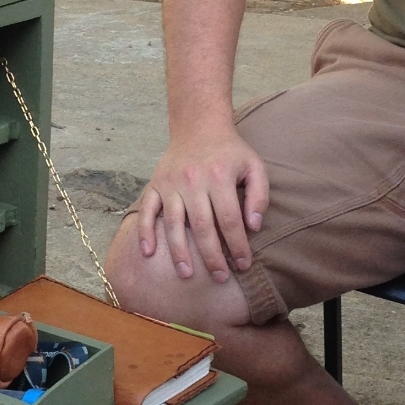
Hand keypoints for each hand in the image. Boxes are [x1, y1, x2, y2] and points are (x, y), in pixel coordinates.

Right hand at [137, 128, 269, 280]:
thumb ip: (259, 196)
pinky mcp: (156, 185)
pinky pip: (148, 210)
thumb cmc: (230, 152)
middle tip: (220, 278)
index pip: (230, 220)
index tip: (243, 264)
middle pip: (202, 227)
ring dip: (179, 251)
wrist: (198, 127)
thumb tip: (254, 227)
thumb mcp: (254, 166)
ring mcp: (171, 183)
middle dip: (212, 256)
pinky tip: (148, 252)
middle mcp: (193, 181)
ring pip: (174, 223)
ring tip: (187, 274)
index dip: (237, 245)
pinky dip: (145, 231)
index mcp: (220, 177)